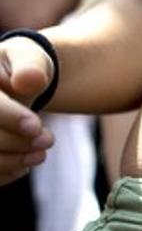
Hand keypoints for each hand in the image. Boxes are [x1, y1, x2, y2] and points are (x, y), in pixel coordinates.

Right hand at [0, 36, 55, 183]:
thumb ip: (30, 66)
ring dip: (10, 160)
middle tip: (48, 140)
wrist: (14, 84)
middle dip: (15, 141)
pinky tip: (23, 165)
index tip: (36, 126)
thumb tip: (30, 80)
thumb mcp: (28, 58)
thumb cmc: (20, 68)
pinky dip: (3, 173)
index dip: (9, 117)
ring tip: (40, 154)